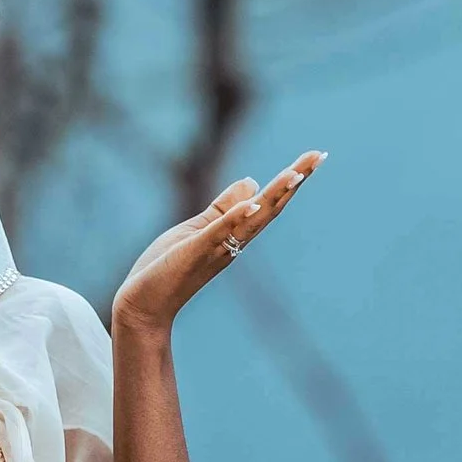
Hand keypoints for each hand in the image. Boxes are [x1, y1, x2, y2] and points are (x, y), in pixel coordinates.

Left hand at [111, 154, 324, 338]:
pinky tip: (254, 200)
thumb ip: (224, 209)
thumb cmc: (167, 268)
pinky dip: (237, 217)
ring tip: (296, 173)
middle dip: (294, 181)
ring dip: (274, 195)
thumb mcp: (197, 230)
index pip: (268, 203)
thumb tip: (251, 181)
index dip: (291, 180)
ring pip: (252, 219)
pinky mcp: (193, 253)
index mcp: (234, 235)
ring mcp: (215, 249)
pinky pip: (218, 233)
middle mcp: (233, 242)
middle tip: (318, 156)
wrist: (143, 305)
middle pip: (270, 208)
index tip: (315, 157)